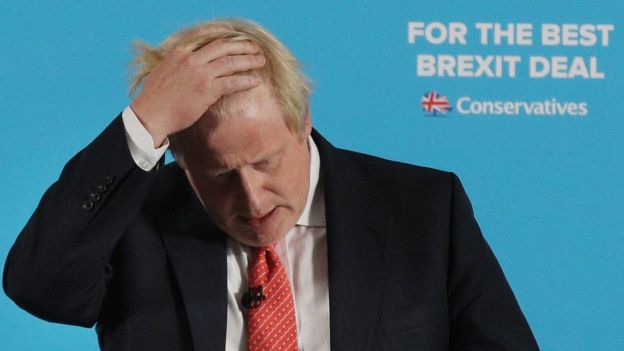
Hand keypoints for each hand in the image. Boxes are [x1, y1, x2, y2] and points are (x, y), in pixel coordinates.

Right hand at [130, 38, 265, 146]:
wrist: (151, 114)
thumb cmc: (155, 98)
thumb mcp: (163, 71)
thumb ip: (178, 64)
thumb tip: (187, 65)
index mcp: (180, 52)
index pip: (206, 37)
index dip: (224, 36)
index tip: (235, 37)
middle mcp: (192, 59)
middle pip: (223, 46)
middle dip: (242, 45)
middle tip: (254, 47)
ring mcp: (201, 74)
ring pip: (231, 62)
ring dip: (249, 60)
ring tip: (261, 61)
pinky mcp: (207, 90)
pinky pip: (232, 82)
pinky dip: (246, 81)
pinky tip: (256, 81)